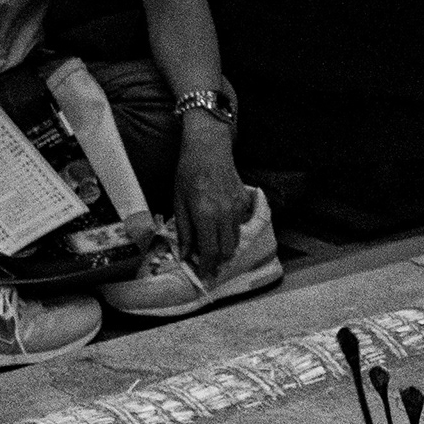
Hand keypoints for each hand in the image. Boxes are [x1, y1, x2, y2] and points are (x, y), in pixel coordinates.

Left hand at [174, 124, 246, 275]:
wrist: (208, 149)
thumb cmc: (188, 173)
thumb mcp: (178, 202)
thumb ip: (184, 231)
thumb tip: (186, 254)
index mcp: (205, 216)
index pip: (209, 251)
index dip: (206, 267)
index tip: (203, 275)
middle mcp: (225, 215)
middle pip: (227, 250)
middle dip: (218, 261)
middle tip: (209, 266)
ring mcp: (238, 208)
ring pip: (236, 239)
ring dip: (225, 247)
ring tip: (214, 248)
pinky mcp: (244, 201)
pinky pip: (240, 224)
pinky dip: (232, 230)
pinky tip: (221, 225)